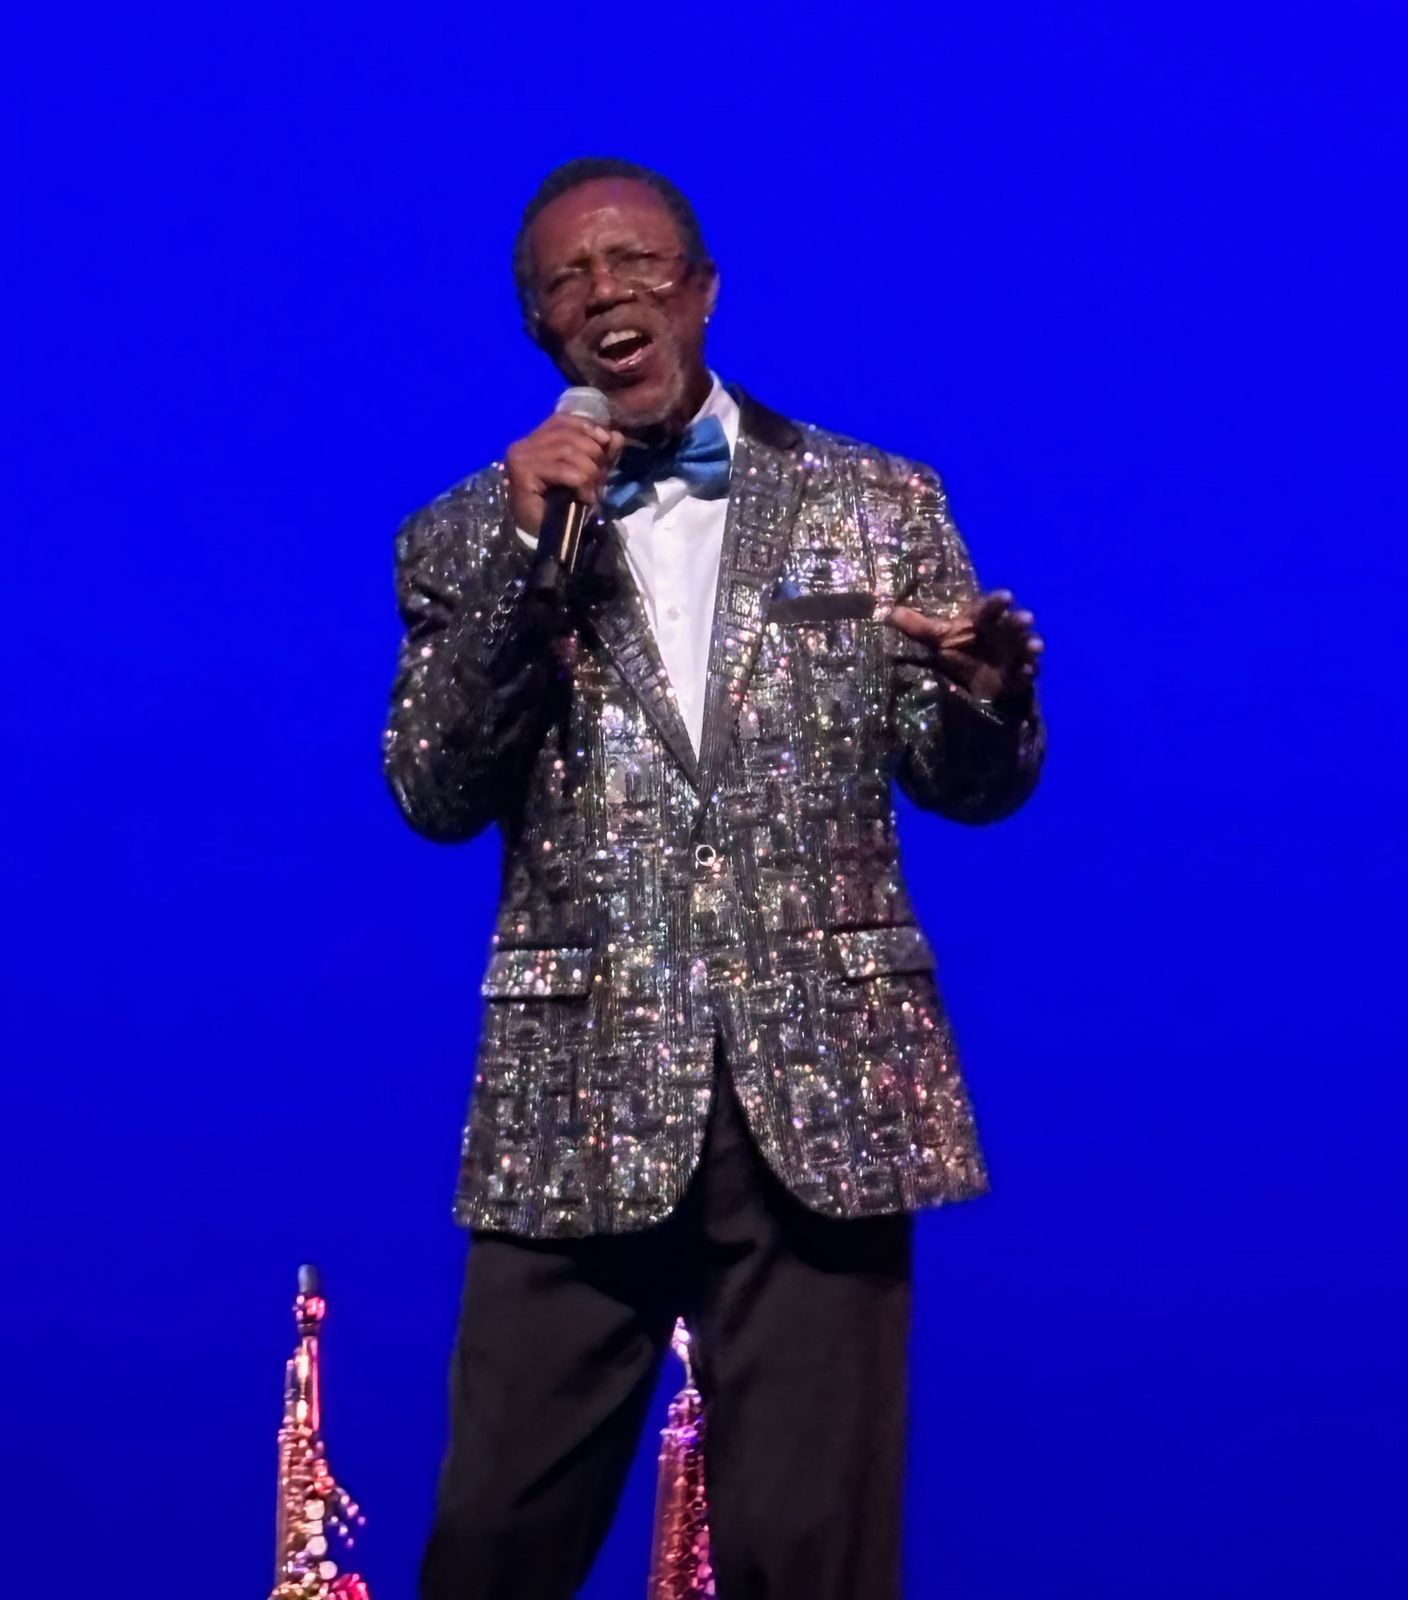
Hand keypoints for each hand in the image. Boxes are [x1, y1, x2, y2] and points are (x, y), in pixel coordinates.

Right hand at [505, 413, 625, 536]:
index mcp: (536, 437)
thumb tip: (616, 435)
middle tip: (601, 478)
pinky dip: (580, 483)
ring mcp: (521, 456)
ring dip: (588, 472)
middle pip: (569, 436)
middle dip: (592, 455)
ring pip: (568, 452)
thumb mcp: (588, 472)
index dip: (588, 427)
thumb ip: (601, 453)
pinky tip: (585, 497)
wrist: (543, 535)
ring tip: (592, 490)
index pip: (564, 420)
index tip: (606, 443)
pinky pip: (563, 470)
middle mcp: (524, 443)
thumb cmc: (563, 503)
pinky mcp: (522, 473)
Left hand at [885, 590, 1042, 705]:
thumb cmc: (958, 649)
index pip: (990, 608)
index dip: (997, 602)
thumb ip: (918, 627)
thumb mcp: (936, 639)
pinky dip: (1028, 672)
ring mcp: (1013, 653)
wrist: (974, 677)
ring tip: (1034, 647)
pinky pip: (1026, 673)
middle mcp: (1002, 633)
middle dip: (1019, 621)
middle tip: (1026, 618)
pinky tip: (1028, 671)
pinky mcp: (1017, 675)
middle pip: (1012, 624)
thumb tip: (888, 613)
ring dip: (1031, 645)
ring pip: (1025, 646)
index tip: (1005, 596)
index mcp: (983, 620)